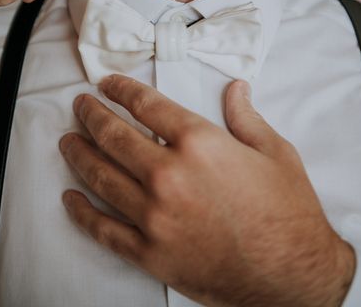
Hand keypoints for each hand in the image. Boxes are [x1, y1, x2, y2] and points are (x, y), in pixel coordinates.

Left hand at [60, 75, 354, 306]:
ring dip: (79, 155)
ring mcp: (154, 216)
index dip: (122, 89)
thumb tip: (236, 89)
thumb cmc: (287, 214)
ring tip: (68, 141)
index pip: (147, 105)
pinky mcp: (149, 252)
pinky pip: (103, 229)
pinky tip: (70, 199)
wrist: (292, 277)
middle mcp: (169, 175)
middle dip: (92, 115)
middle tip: (81, 106)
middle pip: (114, 136)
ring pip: (101, 177)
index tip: (108, 84)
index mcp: (200, 144)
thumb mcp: (275, 153)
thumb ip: (246, 117)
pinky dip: (82, 213)